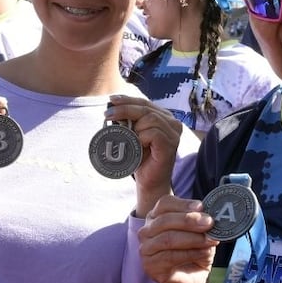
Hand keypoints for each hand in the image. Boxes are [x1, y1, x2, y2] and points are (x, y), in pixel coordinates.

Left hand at [105, 96, 189, 214]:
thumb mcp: (132, 135)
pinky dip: (141, 137)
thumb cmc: (141, 159)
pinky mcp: (170, 144)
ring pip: (150, 119)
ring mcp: (173, 133)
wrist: (150, 182)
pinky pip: (153, 133)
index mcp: (164, 117)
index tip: (111, 100)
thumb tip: (112, 108)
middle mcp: (172, 123)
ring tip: (128, 139)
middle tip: (108, 114)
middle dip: (125, 109)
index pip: (145, 103)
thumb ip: (128, 121)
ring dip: (134, 127)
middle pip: (146, 108)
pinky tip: (137, 145)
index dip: (128, 100)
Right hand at [138, 195, 217, 282]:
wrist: (193, 279)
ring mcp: (146, 249)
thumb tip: (208, 216)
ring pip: (167, 238)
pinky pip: (170, 257)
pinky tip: (203, 253)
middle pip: (165, 220)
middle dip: (189, 220)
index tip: (201, 207)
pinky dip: (190, 253)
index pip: (164, 204)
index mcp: (156, 217)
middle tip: (209, 223)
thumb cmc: (194, 252)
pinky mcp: (150, 266)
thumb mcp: (200, 233)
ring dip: (192, 238)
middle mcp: (147, 231)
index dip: (183, 204)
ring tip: (210, 240)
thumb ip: (201, 222)